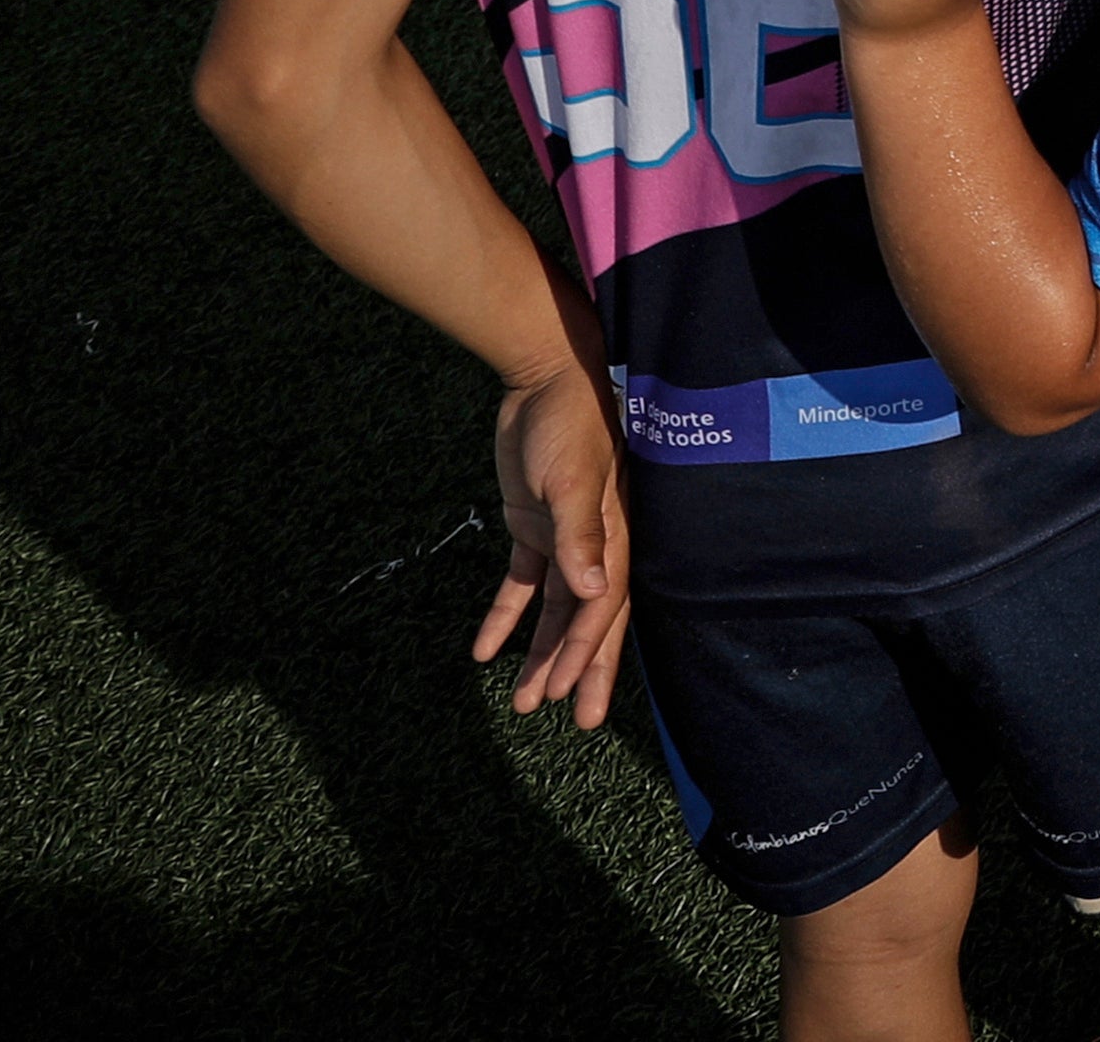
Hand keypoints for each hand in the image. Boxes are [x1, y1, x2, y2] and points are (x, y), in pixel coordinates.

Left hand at [475, 356, 631, 726]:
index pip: (602, 609)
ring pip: (554, 610)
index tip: (568, 696)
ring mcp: (563, 538)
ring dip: (541, 653)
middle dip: (584, 671)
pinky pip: (521, 584)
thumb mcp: (572, 481)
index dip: (586, 653)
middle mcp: (595, 545)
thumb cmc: (568, 424)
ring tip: (525, 702)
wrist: (543, 378)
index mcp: (614, 537)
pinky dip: (505, 617)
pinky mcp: (533, 526)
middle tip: (581, 722)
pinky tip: (485, 651)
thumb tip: (596, 595)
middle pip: (590, 620)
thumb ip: (583, 537)